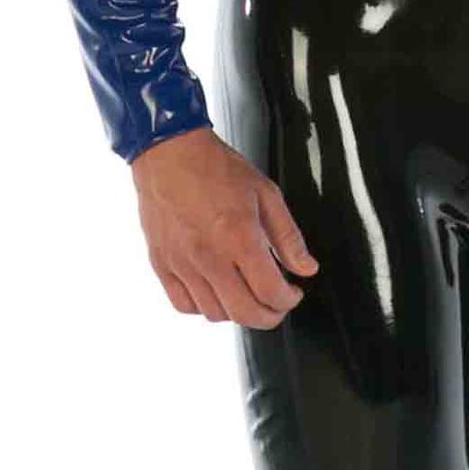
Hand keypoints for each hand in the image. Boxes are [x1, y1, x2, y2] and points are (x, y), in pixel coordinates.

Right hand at [130, 125, 319, 327]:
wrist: (170, 153)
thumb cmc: (217, 168)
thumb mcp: (266, 194)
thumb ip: (288, 236)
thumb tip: (306, 268)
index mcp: (239, 237)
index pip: (270, 292)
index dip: (288, 301)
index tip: (292, 294)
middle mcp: (209, 257)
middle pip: (245, 313)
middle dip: (269, 317)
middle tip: (276, 305)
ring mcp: (182, 264)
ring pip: (214, 314)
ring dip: (238, 312)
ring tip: (247, 294)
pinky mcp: (162, 264)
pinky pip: (184, 305)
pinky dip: (203, 308)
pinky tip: (216, 293)